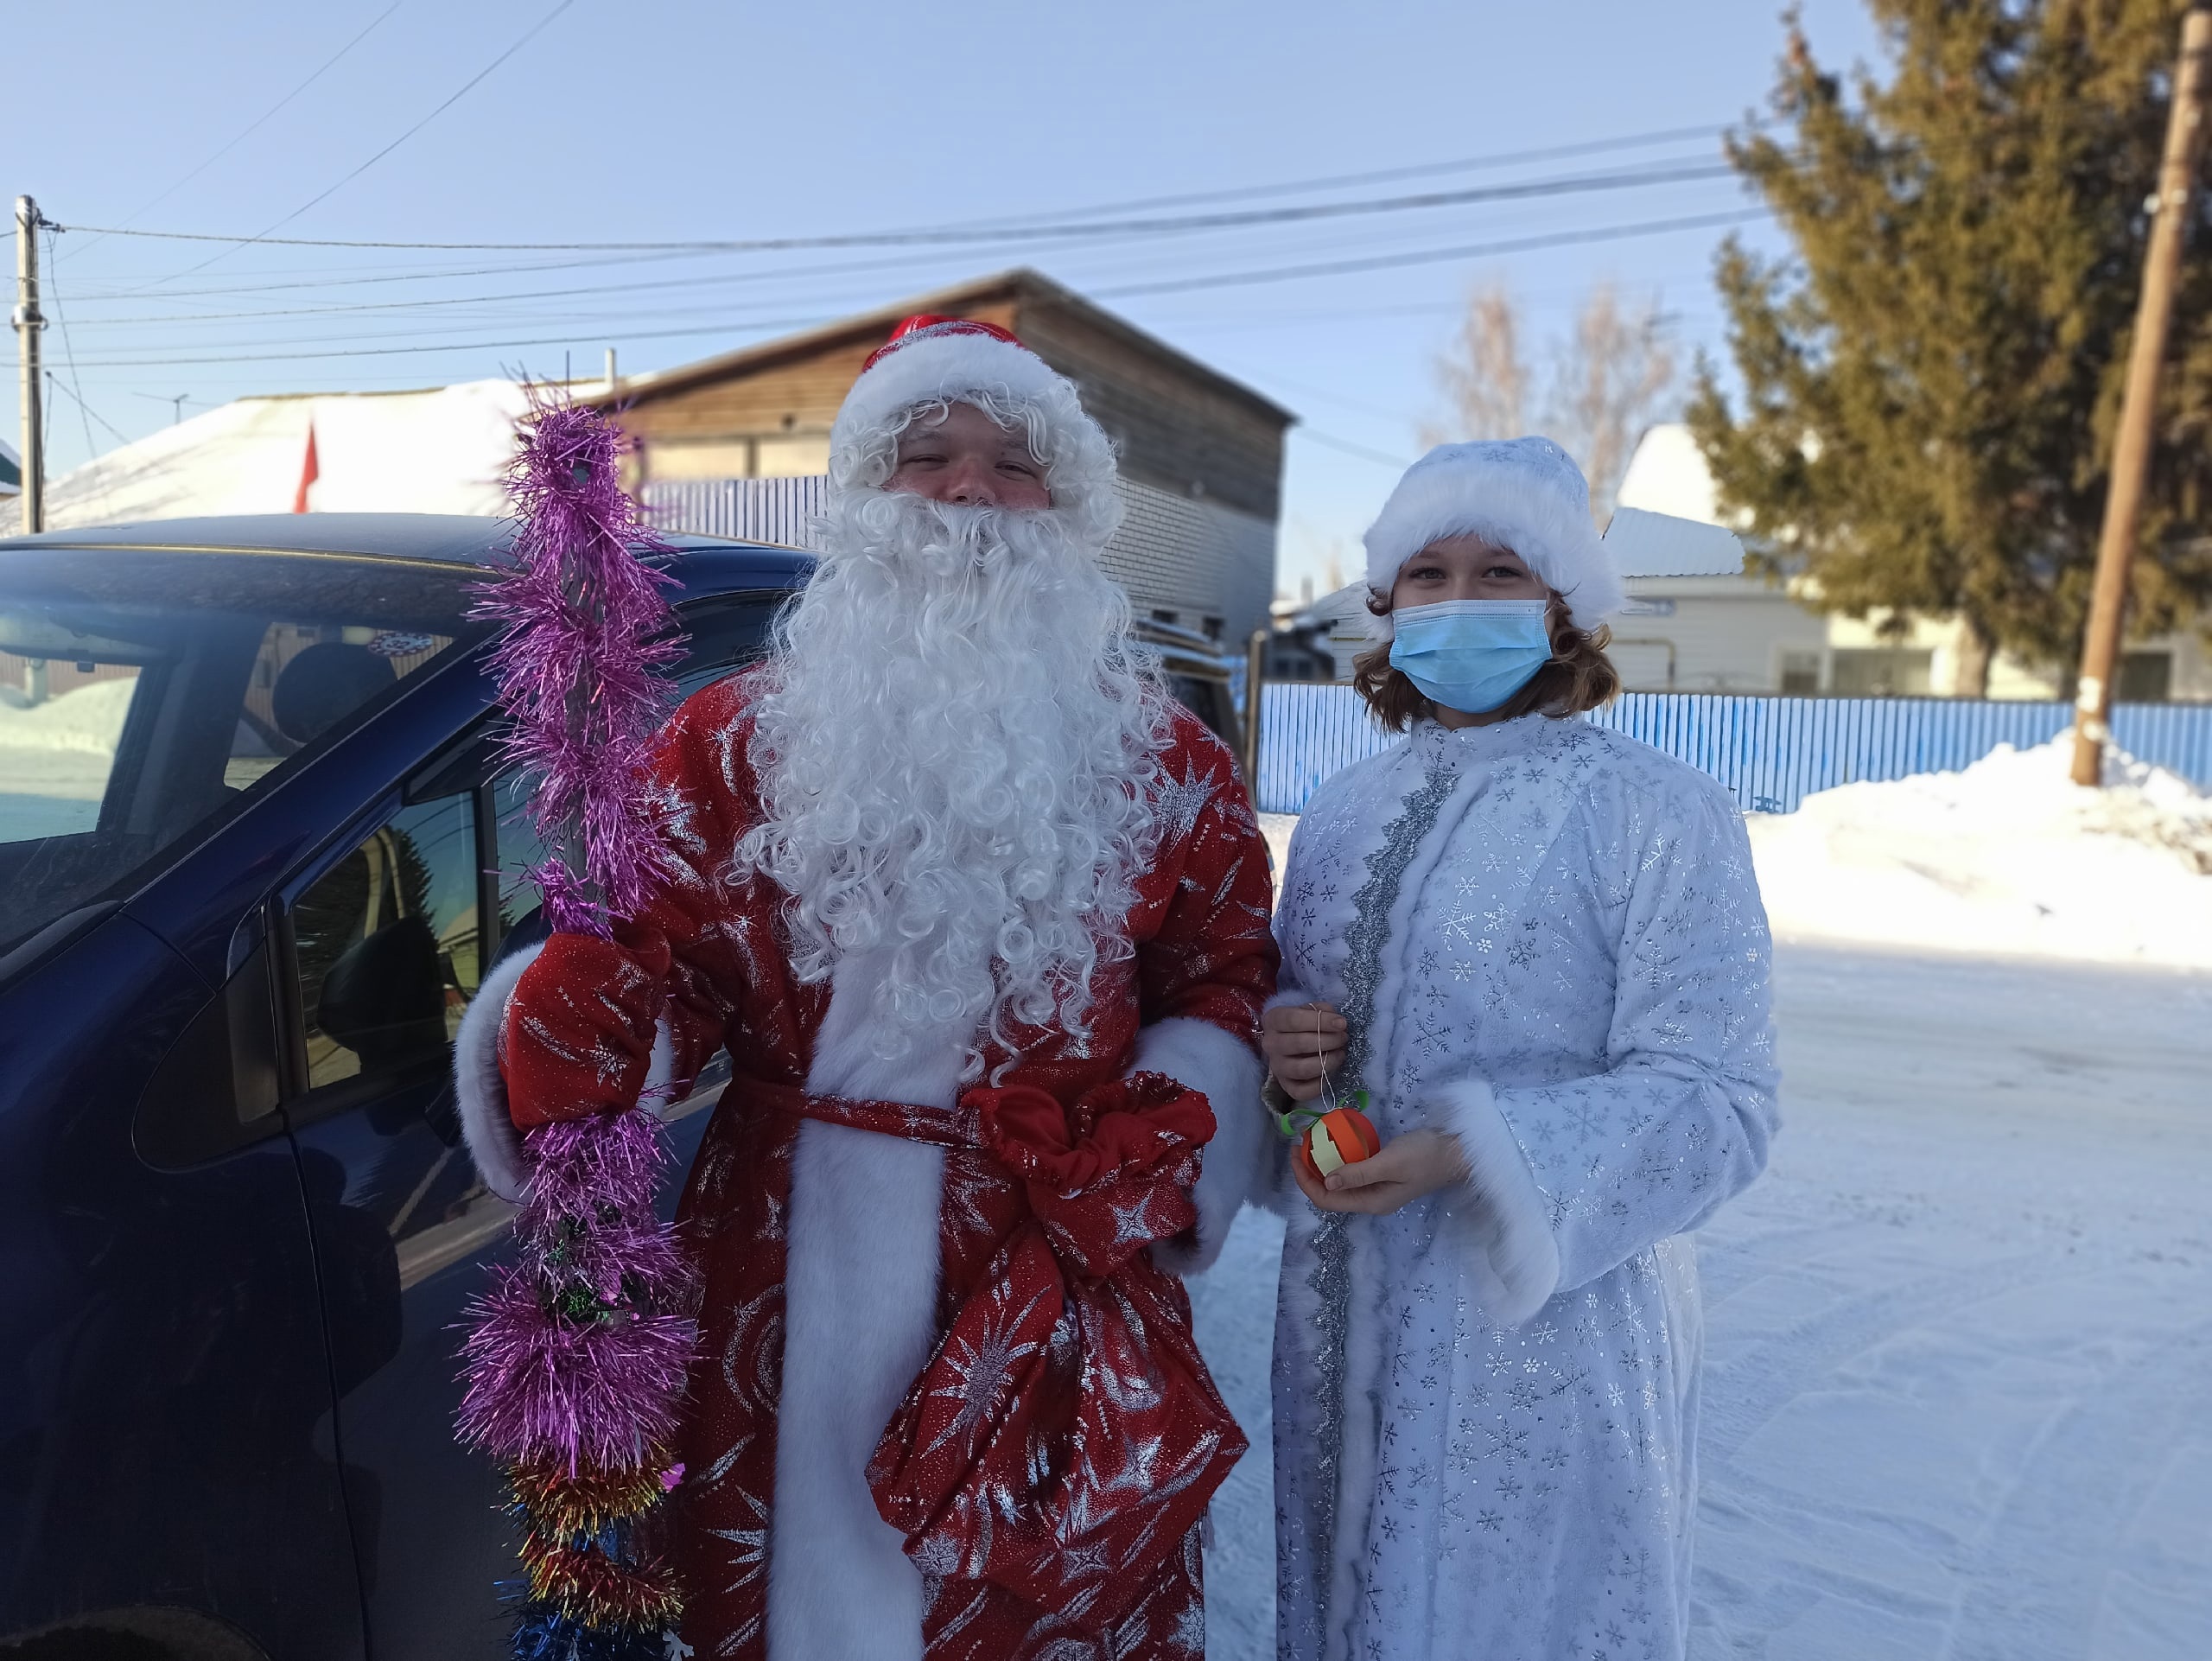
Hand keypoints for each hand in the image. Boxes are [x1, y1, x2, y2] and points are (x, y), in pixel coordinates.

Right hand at [1261, 1001, 1347, 1102]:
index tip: (1342, 1023)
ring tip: (1340, 1054)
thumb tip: (1336, 1021)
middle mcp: (1270, 1044)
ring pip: (1301, 1069)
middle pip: (1299, 1044)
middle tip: (1343, 1038)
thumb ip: (1322, 1010)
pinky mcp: (1285, 1086)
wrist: (1291, 1042)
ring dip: (1327, 1062)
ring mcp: (1277, 1067)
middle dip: (1328, 1041)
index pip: (1293, 1020)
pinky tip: (1331, 1072)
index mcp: (1273, 1020)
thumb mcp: (1310, 1010)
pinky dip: (1320, 1085)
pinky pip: (1302, 1092)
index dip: (1320, 1021)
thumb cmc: (1303, 1024)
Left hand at [1290, 1128, 1467, 1216]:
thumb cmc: (1425, 1157)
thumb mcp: (1390, 1163)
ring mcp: (1376, 1187)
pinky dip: (1339, 1159)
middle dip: (1309, 1172)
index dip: (1305, 1180)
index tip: (1295, 1155)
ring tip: (1311, 1143)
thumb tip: (1327, 1181)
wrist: (1456, 1152)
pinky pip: (1352, 1170)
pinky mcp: (1382, 1174)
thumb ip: (1359, 1173)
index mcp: (1370, 1202)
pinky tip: (1334, 1143)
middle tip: (1299, 1145)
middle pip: (1330, 1192)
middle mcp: (1370, 1199)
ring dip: (1322, 1165)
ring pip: (1339, 1181)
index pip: (1327, 1199)